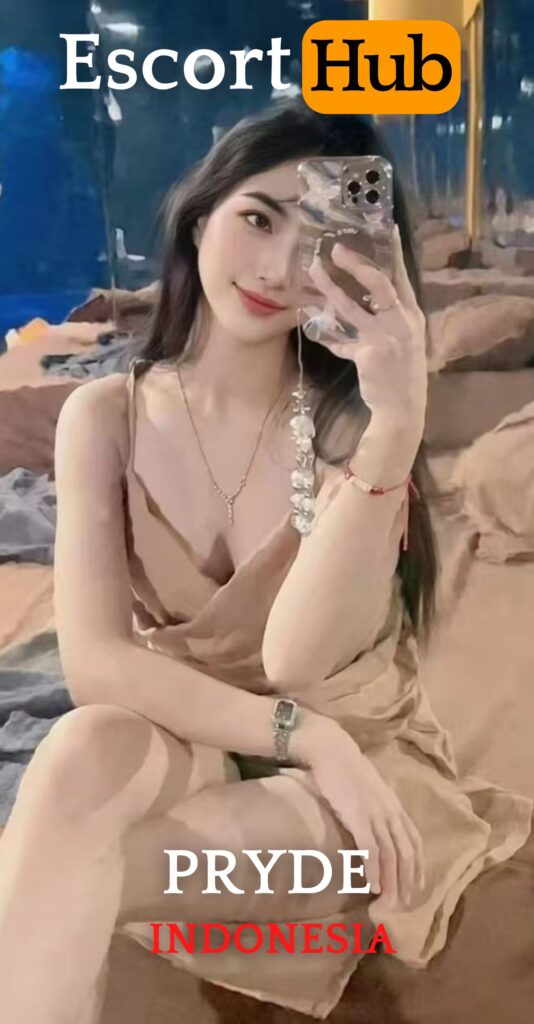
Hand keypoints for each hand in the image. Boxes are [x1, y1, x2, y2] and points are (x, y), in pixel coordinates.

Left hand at [306, 226, 427, 469]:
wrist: (402, 408)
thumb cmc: (402, 372)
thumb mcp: (405, 340)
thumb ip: (389, 317)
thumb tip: (366, 296)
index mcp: (412, 315)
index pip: (402, 276)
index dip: (395, 252)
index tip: (389, 227)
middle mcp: (401, 322)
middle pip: (378, 284)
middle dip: (356, 264)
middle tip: (336, 249)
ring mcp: (385, 338)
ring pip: (351, 307)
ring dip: (330, 288)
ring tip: (313, 271)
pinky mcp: (367, 354)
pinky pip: (340, 341)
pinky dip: (325, 333)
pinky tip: (308, 322)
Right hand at [308, 724, 424, 908]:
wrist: (331, 750)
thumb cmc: (345, 769)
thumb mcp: (369, 789)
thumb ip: (376, 807)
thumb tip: (374, 826)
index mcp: (394, 805)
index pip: (415, 841)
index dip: (418, 865)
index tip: (417, 886)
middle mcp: (390, 811)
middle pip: (406, 853)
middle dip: (408, 881)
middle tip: (405, 904)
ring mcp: (376, 814)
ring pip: (391, 855)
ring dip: (392, 882)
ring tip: (390, 903)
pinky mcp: (358, 816)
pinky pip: (370, 849)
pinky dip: (374, 869)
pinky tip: (374, 886)